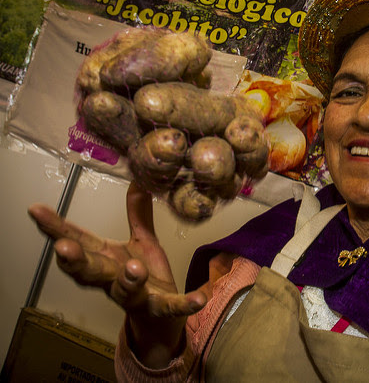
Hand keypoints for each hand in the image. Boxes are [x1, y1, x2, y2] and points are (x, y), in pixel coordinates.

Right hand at [28, 182, 205, 366]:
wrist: (162, 318)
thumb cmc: (144, 275)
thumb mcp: (141, 242)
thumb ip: (137, 215)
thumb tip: (139, 182)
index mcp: (106, 260)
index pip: (78, 242)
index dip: (56, 228)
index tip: (36, 210)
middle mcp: (114, 280)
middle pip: (90, 272)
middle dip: (76, 261)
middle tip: (64, 249)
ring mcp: (137, 296)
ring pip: (125, 290)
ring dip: (128, 279)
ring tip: (133, 267)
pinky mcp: (161, 308)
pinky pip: (172, 308)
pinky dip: (184, 304)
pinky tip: (200, 298)